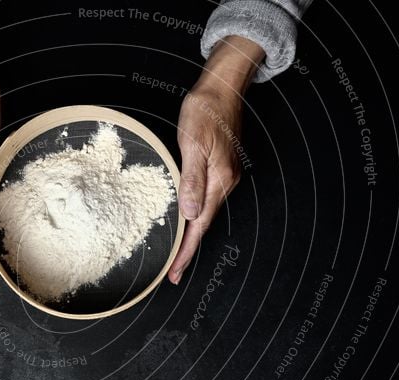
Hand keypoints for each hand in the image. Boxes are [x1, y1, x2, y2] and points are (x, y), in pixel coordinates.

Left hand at [169, 36, 264, 283]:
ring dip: (191, 234)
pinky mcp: (220, 168)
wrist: (223, 87)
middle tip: (173, 273)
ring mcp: (224, 176)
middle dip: (188, 250)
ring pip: (204, 212)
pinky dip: (194, 214)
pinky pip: (206, 198)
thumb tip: (190, 214)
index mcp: (219, 181)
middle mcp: (225, 182)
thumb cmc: (205, 111)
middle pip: (203, 224)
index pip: (199, 226)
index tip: (175, 274)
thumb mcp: (193, 144)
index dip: (186, 252)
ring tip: (177, 253)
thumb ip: (191, 180)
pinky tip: (185, 219)